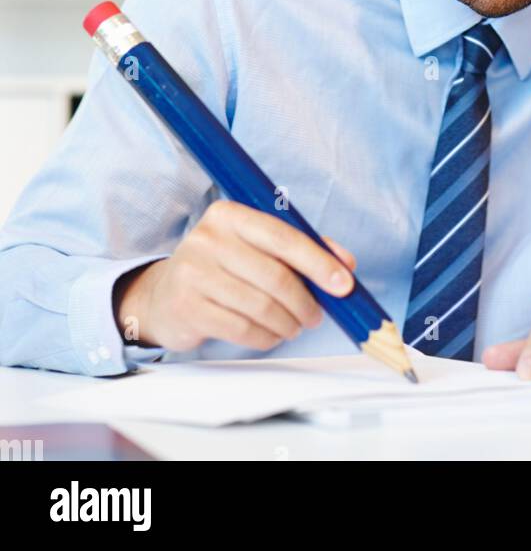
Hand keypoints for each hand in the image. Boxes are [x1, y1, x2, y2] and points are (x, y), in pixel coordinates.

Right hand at [112, 199, 356, 352]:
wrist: (163, 295)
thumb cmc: (222, 267)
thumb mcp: (256, 247)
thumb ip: (301, 249)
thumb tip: (346, 262)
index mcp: (230, 214)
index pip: (284, 237)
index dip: (319, 262)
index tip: (344, 284)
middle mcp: (208, 238)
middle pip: (275, 276)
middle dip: (305, 302)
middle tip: (316, 316)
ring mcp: (194, 272)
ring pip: (261, 306)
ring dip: (287, 323)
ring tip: (293, 327)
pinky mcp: (187, 307)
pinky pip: (242, 329)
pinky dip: (266, 337)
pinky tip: (271, 335)